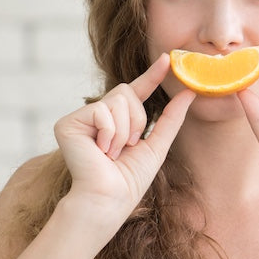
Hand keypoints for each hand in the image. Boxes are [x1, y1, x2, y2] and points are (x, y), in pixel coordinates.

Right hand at [54, 53, 194, 220]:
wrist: (108, 200)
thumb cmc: (129, 181)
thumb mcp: (157, 145)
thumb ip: (172, 118)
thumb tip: (190, 92)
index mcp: (116, 121)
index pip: (136, 91)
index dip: (151, 75)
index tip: (167, 58)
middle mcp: (96, 116)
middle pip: (126, 91)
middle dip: (136, 120)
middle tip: (127, 147)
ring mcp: (80, 119)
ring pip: (116, 99)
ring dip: (123, 131)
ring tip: (111, 153)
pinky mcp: (67, 124)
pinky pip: (101, 111)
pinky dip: (109, 134)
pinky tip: (100, 151)